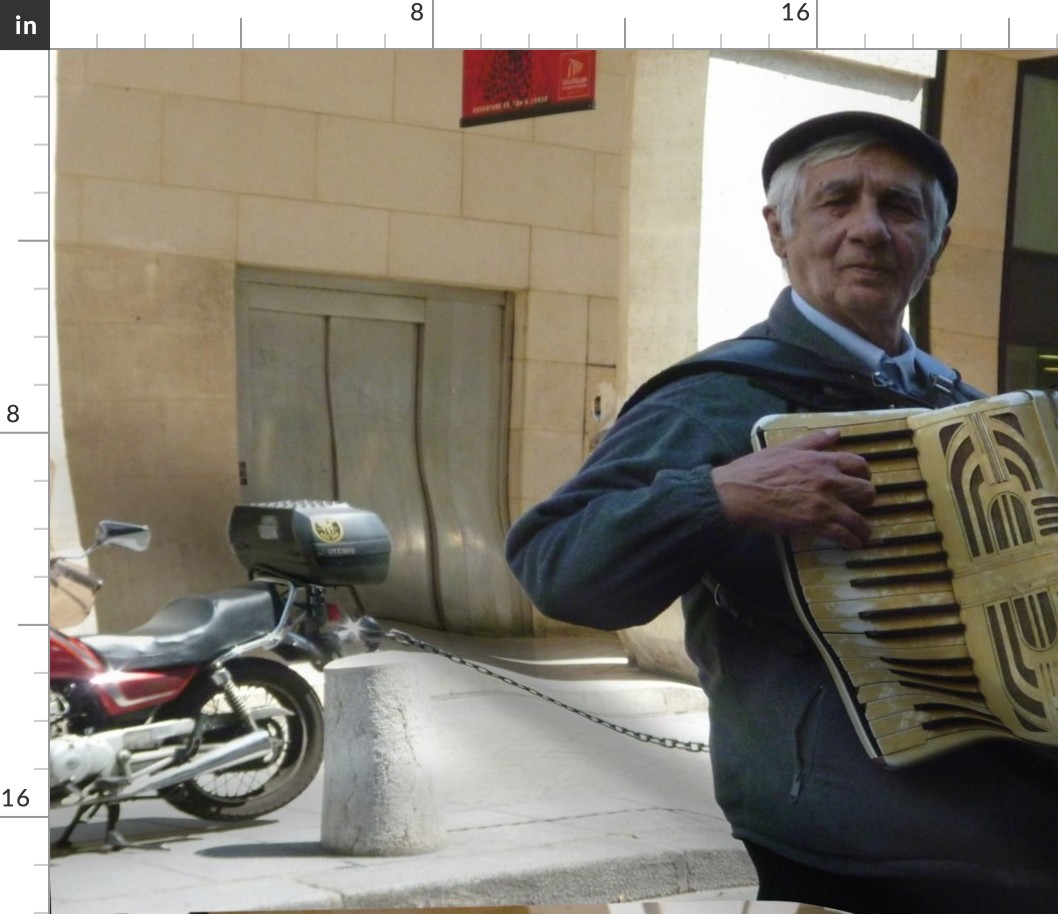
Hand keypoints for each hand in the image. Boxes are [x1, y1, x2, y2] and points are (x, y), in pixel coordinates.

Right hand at [712, 428, 874, 547]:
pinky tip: (850, 544)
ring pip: (859, 518)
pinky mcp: (815, 523)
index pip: (859, 465)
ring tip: (860, 534)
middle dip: (866, 501)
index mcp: (821, 460)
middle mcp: (829, 480)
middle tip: (858, 507)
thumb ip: (813, 442)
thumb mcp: (785, 448)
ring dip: (862, 528)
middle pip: (866, 492)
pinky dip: (851, 541)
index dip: (864, 476)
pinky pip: (844, 534)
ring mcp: (824, 503)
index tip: (859, 483)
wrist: (736, 493)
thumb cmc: (754, 470)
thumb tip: (835, 433)